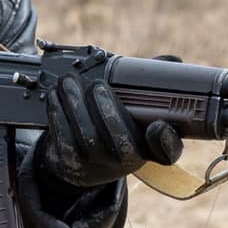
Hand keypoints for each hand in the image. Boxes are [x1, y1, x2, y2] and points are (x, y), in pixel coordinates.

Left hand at [38, 68, 184, 190]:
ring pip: (88, 139)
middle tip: (97, 85)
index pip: (167, 152)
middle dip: (108, 111)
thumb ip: (151, 85)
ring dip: (76, 105)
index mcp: (149, 147)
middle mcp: (127, 162)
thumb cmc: (114, 126)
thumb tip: (171, 61)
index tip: (158, 125)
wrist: (80, 158)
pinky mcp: (71, 166)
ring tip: (68, 81)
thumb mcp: (136, 111)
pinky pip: (64, 140)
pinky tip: (56, 96)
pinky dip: (58, 114)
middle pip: (122, 145)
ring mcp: (98, 167)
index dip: (166, 141)